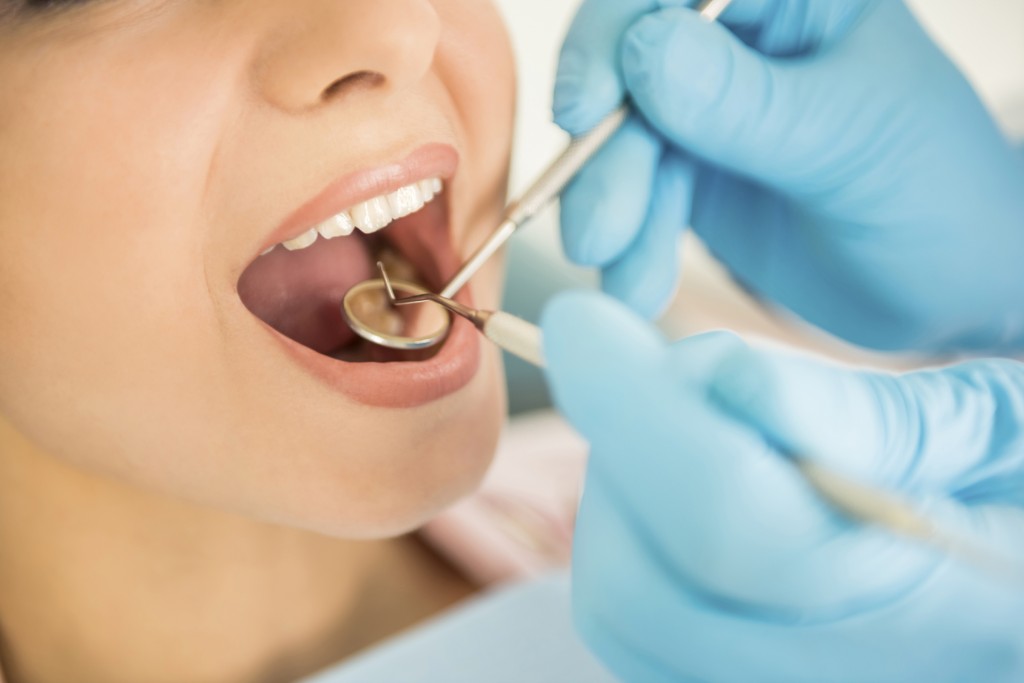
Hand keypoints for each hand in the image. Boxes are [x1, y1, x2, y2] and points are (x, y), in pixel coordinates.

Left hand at [542, 290, 1023, 682]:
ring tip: (694, 427)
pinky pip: (642, 635)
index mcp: (951, 613)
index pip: (738, 525)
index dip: (638, 410)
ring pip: (625, 618)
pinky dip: (634, 545)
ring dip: (622, 497)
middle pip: (645, 591)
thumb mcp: (1005, 425)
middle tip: (672, 370)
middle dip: (623, 453)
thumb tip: (722, 380)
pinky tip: (687, 488)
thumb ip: (872, 416)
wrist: (1017, 574)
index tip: (582, 320)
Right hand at [554, 0, 1023, 351]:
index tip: (586, 110)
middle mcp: (741, 39)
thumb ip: (749, 105)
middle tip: (596, 235)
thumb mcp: (851, 144)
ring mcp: (710, 107)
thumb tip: (643, 52)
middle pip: (628, 66)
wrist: (945, 287)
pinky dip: (629, 244)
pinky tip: (638, 288)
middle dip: (606, 156)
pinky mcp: (693, 171)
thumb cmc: (935, 196)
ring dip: (612, 213)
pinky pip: (634, 194)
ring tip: (626, 286)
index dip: (614, 34)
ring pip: (621, 140)